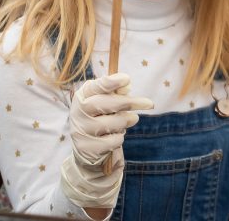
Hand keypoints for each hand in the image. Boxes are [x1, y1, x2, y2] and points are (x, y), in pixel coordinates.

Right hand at [60, 73, 152, 209]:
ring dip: (126, 121)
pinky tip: (117, 135)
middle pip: (105, 104)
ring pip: (112, 123)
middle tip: (149, 103)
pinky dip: (120, 137)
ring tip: (131, 119)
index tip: (127, 79)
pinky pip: (113, 141)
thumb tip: (127, 84)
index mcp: (83, 95)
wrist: (84, 147)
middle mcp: (78, 111)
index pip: (97, 86)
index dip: (111, 82)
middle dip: (129, 102)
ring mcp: (81, 131)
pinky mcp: (87, 148)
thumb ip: (115, 92)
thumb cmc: (98, 116)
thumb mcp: (104, 101)